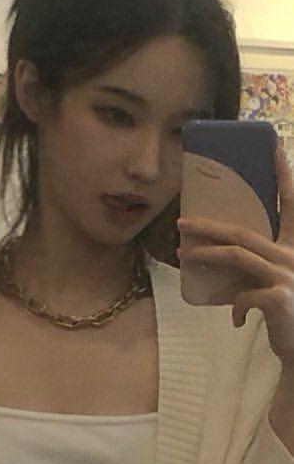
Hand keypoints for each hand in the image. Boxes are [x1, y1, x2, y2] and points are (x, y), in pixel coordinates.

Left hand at [177, 142, 293, 373]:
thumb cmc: (289, 316)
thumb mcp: (278, 283)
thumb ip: (258, 265)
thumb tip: (217, 251)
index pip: (292, 203)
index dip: (285, 174)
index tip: (275, 146)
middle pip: (244, 231)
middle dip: (209, 226)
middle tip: (182, 223)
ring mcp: (289, 277)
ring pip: (238, 255)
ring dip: (206, 255)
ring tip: (183, 255)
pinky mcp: (281, 299)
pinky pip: (243, 295)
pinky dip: (234, 305)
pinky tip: (234, 317)